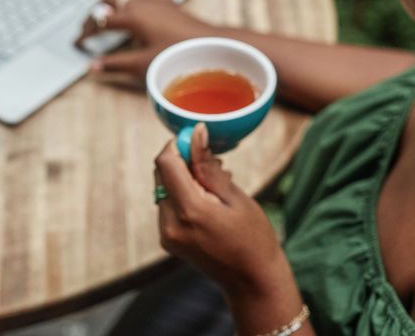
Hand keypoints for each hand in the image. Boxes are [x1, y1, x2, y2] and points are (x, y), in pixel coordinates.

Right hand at [76, 0, 211, 77]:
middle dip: (96, 14)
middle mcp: (141, 2)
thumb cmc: (178, 55)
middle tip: (87, 28)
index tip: (77, 44)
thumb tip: (92, 67)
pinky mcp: (170, 2)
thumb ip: (115, 64)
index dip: (86, 33)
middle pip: (109, 1)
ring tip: (104, 1)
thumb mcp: (142, 64)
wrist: (211, 46)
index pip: (100, 22)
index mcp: (131, 16)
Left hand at [154, 123, 292, 294]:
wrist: (251, 281)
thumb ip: (208, 166)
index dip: (178, 145)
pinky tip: (208, 199)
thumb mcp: (235, 197)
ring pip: (163, 188)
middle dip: (182, 160)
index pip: (165, 162)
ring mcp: (166, 234)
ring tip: (215, 183)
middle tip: (212, 163)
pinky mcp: (168, 240)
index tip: (198, 139)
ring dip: (183, 177)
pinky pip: (168, 204)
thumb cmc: (253, 238)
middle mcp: (171, 224)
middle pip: (161, 174)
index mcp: (190, 211)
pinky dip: (183, 194)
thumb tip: (195, 133)